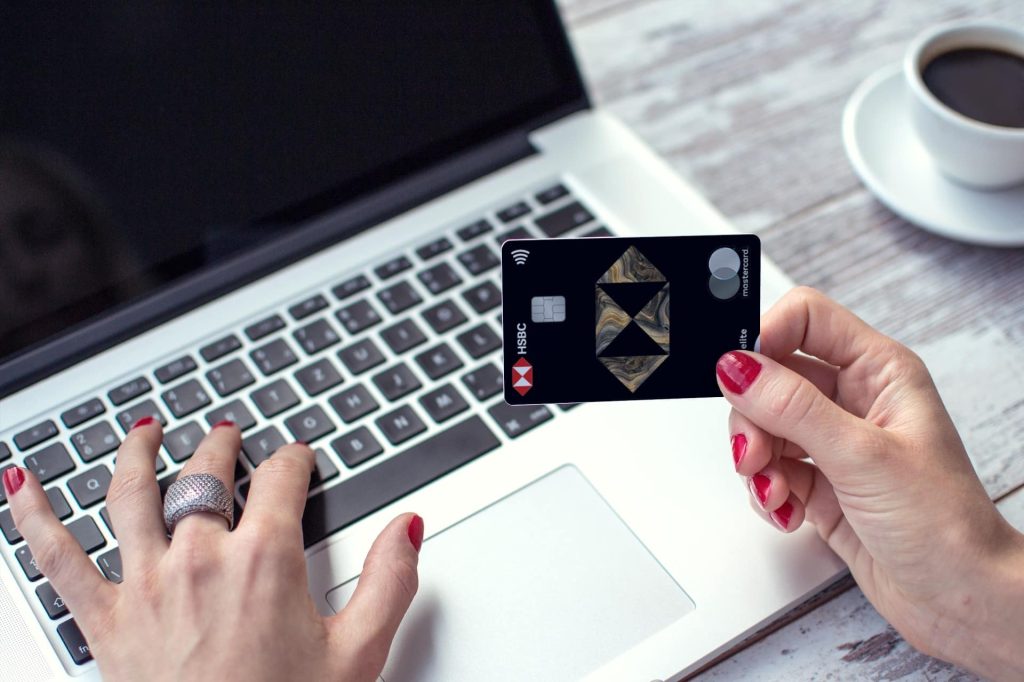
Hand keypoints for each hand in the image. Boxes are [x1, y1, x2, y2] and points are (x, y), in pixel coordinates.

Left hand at [3, 420, 422, 680]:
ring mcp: (146, 584)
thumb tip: (406, 528)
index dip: (296, 457)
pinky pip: (57, 557)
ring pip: (131, 493)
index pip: (282, 478)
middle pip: (207, 471)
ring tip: (145, 430)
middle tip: (230, 433)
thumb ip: (390, 582)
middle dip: (223, 443)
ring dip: (138, 452)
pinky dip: (33, 515)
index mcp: (265, 560)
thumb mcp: (358, 654)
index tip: (299, 457)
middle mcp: (200, 558)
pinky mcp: (104, 620)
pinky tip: (20, 485)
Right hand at [717, 287, 1023, 679]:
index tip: (740, 373)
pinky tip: (787, 509)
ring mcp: (834, 442)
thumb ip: (792, 407)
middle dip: (753, 416)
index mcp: (879, 371)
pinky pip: (768, 468)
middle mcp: (854, 400)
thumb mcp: (861, 455)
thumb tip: (737, 367)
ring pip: (763, 425)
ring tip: (776, 490)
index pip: (806, 319)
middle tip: (757, 451)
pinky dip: (766, 490)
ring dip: (757, 460)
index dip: (766, 336)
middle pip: (771, 376)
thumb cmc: (946, 526)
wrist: (960, 600)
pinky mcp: (819, 482)